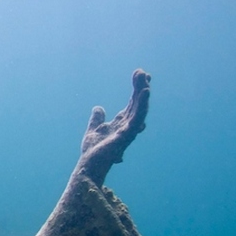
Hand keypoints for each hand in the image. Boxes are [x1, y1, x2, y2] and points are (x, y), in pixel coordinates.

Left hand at [78, 69, 150, 185]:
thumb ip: (97, 118)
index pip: (132, 102)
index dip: (137, 89)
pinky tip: (145, 92)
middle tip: (143, 71)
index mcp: (122, 121)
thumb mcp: (94, 129)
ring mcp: (129, 129)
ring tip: (145, 78)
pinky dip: (142, 105)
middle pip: (137, 102)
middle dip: (140, 87)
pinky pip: (138, 117)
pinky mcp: (127, 133)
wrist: (89, 163)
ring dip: (143, 93)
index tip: (139, 73)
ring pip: (140, 108)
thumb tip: (99, 107)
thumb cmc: (94, 150)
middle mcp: (128, 124)